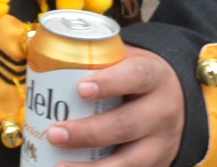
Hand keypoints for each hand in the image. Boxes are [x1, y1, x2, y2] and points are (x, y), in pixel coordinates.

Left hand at [45, 47, 184, 166]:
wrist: (174, 98)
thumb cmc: (133, 77)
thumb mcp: (124, 60)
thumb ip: (95, 59)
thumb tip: (42, 59)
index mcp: (154, 76)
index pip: (136, 76)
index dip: (109, 83)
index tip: (80, 89)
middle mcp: (163, 111)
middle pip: (127, 124)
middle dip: (88, 133)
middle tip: (55, 134)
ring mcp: (162, 143)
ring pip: (131, 161)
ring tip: (59, 166)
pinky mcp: (159, 164)